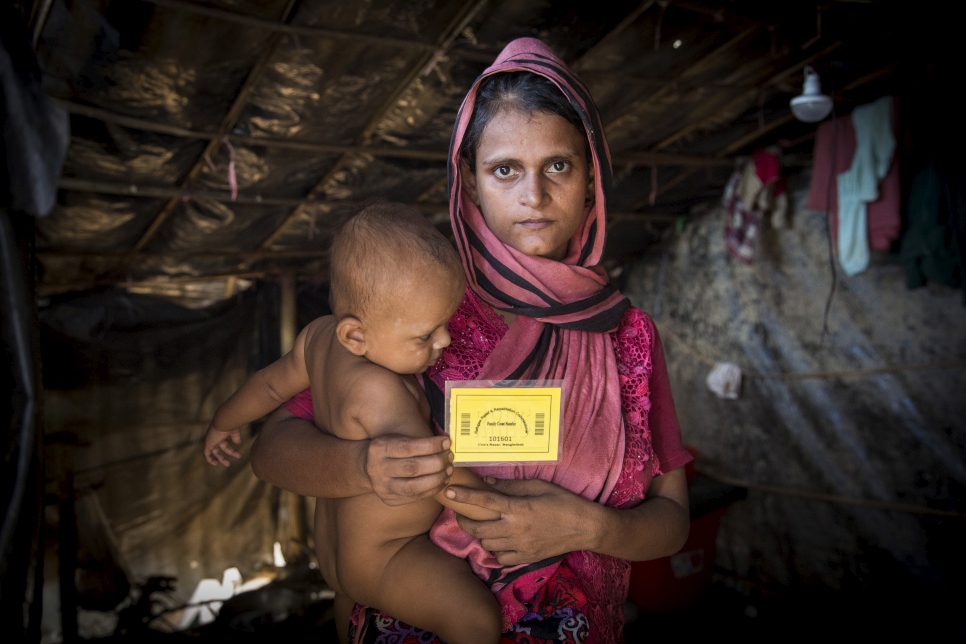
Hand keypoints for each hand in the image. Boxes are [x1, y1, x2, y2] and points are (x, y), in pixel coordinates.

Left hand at [204, 426, 241, 465]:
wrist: (224, 421)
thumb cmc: (230, 424)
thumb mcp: (234, 431)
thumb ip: (235, 437)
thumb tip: (238, 443)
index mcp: (222, 433)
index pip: (225, 442)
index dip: (230, 448)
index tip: (236, 453)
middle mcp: (215, 436)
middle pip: (221, 447)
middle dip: (228, 453)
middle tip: (237, 457)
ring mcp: (211, 440)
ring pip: (215, 452)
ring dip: (221, 458)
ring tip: (228, 464)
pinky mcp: (208, 444)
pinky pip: (207, 454)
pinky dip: (210, 459)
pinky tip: (216, 464)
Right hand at [364, 435, 453, 505]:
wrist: (367, 467)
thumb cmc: (390, 448)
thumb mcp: (395, 438)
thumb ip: (415, 440)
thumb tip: (445, 443)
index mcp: (379, 448)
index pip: (408, 447)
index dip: (430, 445)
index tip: (446, 442)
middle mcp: (378, 469)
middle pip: (412, 468)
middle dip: (436, 463)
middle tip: (449, 457)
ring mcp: (382, 487)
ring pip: (414, 487)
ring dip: (436, 479)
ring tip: (448, 470)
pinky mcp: (389, 499)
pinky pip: (415, 497)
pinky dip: (432, 489)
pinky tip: (442, 481)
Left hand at [445, 478, 599, 564]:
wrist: (585, 528)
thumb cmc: (563, 502)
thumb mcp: (539, 486)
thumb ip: (512, 486)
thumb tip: (488, 483)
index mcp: (519, 508)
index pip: (485, 501)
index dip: (464, 496)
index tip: (449, 491)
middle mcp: (516, 529)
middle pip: (478, 528)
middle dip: (464, 520)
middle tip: (462, 513)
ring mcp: (520, 546)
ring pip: (486, 544)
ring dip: (481, 534)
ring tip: (485, 525)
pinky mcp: (525, 558)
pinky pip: (500, 557)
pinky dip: (495, 549)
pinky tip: (500, 540)